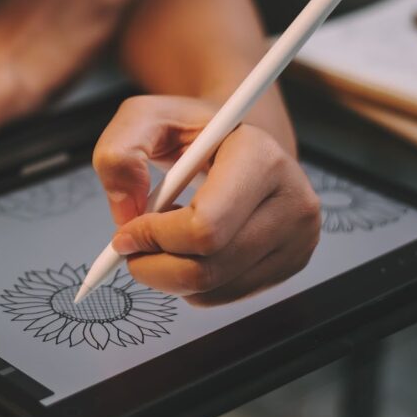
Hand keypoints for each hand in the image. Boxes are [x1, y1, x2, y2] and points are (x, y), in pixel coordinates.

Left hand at [92, 95, 321, 305]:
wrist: (233, 142)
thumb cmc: (189, 132)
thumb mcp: (144, 119)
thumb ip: (118, 152)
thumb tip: (126, 212)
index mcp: (260, 157)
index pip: (205, 227)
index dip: (154, 238)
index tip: (126, 232)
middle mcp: (292, 199)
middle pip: (207, 268)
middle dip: (152, 265)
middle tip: (131, 246)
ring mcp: (298, 236)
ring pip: (213, 289)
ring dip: (167, 275)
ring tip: (163, 237)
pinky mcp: (292, 263)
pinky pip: (224, 296)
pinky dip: (189, 284)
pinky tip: (188, 248)